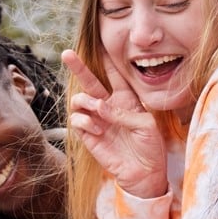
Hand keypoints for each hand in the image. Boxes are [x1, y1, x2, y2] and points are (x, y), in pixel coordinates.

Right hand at [62, 49, 167, 198]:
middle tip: (67, 54)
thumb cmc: (150, 148)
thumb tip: (98, 106)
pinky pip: (77, 121)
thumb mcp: (145, 125)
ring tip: (96, 109)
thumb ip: (123, 113)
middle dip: (78, 67)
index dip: (107, 61)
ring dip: (85, 101)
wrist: (144, 174)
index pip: (114, 76)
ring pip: (79, 100)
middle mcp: (109, 106)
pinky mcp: (88, 135)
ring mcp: (97, 120)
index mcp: (126, 100)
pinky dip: (84, 122)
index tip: (102, 45)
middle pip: (90, 81)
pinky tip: (97, 129)